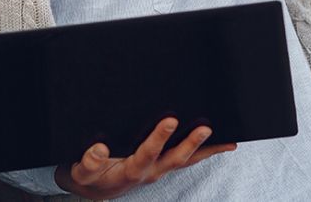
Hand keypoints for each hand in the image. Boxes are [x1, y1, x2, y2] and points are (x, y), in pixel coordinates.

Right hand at [53, 118, 236, 198]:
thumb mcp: (82, 172)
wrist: (95, 189)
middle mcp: (150, 172)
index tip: (169, 121)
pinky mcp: (162, 165)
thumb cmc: (89, 176)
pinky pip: (186, 158)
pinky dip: (204, 152)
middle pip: (175, 160)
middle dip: (191, 144)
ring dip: (207, 151)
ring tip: (228, 141)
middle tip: (205, 128)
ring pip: (186, 160)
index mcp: (130, 171)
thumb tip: (99, 149)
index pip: (146, 155)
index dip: (158, 140)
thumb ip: (89, 163)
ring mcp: (158, 169)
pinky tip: (221, 143)